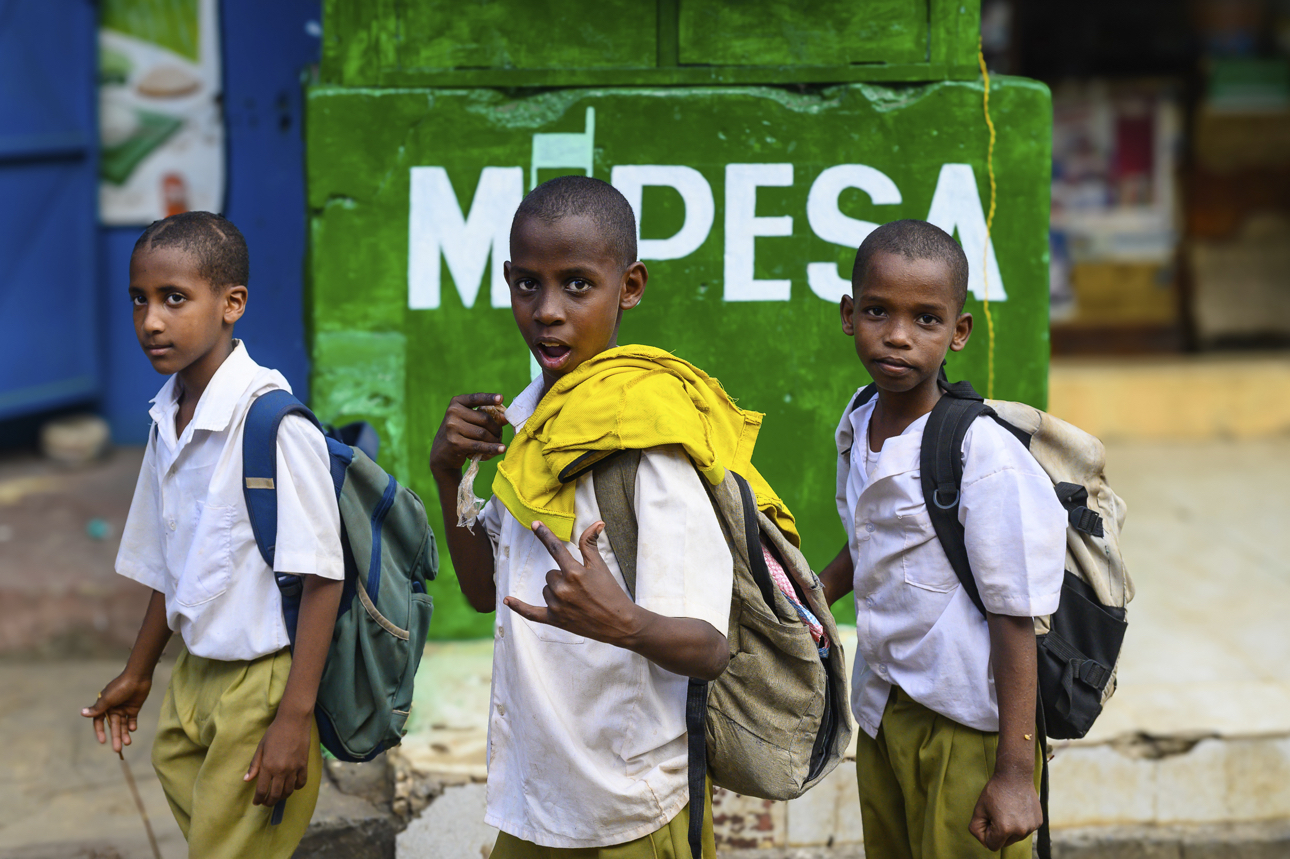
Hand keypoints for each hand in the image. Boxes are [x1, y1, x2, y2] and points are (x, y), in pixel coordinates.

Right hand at [82, 672, 151, 753]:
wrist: (138, 677)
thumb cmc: (121, 687)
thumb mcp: (108, 699)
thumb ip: (97, 708)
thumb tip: (82, 713)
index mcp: (104, 706)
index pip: (99, 722)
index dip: (100, 731)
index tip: (103, 741)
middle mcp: (113, 709)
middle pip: (113, 726)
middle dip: (115, 737)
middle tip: (118, 749)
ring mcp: (123, 708)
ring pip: (123, 724)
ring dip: (124, 734)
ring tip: (127, 743)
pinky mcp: (134, 707)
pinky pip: (132, 719)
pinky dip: (132, 725)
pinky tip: (132, 729)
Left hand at [245, 712, 311, 806]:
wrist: (294, 721)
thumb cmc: (274, 732)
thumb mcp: (261, 747)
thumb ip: (254, 765)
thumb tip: (247, 780)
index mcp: (268, 766)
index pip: (262, 790)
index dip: (258, 799)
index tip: (256, 802)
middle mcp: (281, 770)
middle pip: (276, 794)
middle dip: (269, 802)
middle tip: (266, 802)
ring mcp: (294, 768)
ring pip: (288, 791)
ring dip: (282, 797)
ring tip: (278, 796)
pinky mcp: (304, 765)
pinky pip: (301, 783)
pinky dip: (296, 787)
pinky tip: (291, 786)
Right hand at [429, 393, 507, 479]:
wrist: (441, 453)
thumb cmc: (459, 433)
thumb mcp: (469, 421)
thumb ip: (486, 416)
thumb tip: (505, 418)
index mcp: (456, 403)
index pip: (475, 398)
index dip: (489, 398)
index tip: (501, 398)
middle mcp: (452, 413)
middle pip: (484, 419)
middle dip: (496, 428)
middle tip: (500, 435)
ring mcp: (452, 428)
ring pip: (483, 433)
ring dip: (494, 439)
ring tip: (498, 443)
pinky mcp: (455, 443)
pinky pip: (479, 445)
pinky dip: (492, 448)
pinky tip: (502, 449)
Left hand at [504, 521, 638, 644]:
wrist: (619, 623)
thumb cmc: (611, 593)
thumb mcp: (601, 567)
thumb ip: (591, 544)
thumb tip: (596, 523)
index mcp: (574, 573)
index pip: (555, 548)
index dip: (544, 535)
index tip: (534, 524)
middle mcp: (562, 588)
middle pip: (550, 574)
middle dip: (562, 577)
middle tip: (581, 587)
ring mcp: (557, 606)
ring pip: (545, 589)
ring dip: (556, 591)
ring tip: (576, 599)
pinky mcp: (554, 620)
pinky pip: (531, 613)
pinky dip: (519, 607)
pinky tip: (507, 600)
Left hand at [969, 769, 1042, 850]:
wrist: (1015, 775)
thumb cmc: (995, 791)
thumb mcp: (979, 809)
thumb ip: (976, 828)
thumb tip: (984, 841)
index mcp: (1004, 829)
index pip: (992, 845)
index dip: (986, 834)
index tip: (987, 820)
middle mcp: (1020, 831)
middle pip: (1004, 843)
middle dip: (998, 832)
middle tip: (996, 813)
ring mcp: (1031, 827)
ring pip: (1015, 837)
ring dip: (1010, 828)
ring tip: (1007, 810)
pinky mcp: (1038, 822)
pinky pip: (1025, 829)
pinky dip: (1020, 823)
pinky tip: (1017, 808)